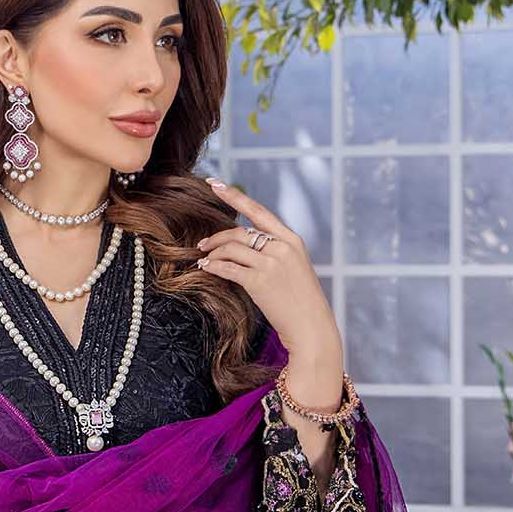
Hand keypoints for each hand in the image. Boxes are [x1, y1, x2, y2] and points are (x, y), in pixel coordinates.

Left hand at [195, 177, 339, 358]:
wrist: (311, 327)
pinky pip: (228, 268)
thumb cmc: (300, 301)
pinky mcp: (260, 281)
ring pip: (232, 248)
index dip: (234, 196)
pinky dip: (213, 266)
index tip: (215, 184)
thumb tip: (245, 244)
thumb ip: (274, 251)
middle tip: (202, 244)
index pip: (259, 210)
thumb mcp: (294, 268)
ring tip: (203, 259)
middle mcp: (282, 247)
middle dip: (217, 236)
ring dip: (213, 253)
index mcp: (291, 240)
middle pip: (240, 232)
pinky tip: (206, 268)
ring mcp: (272, 264)